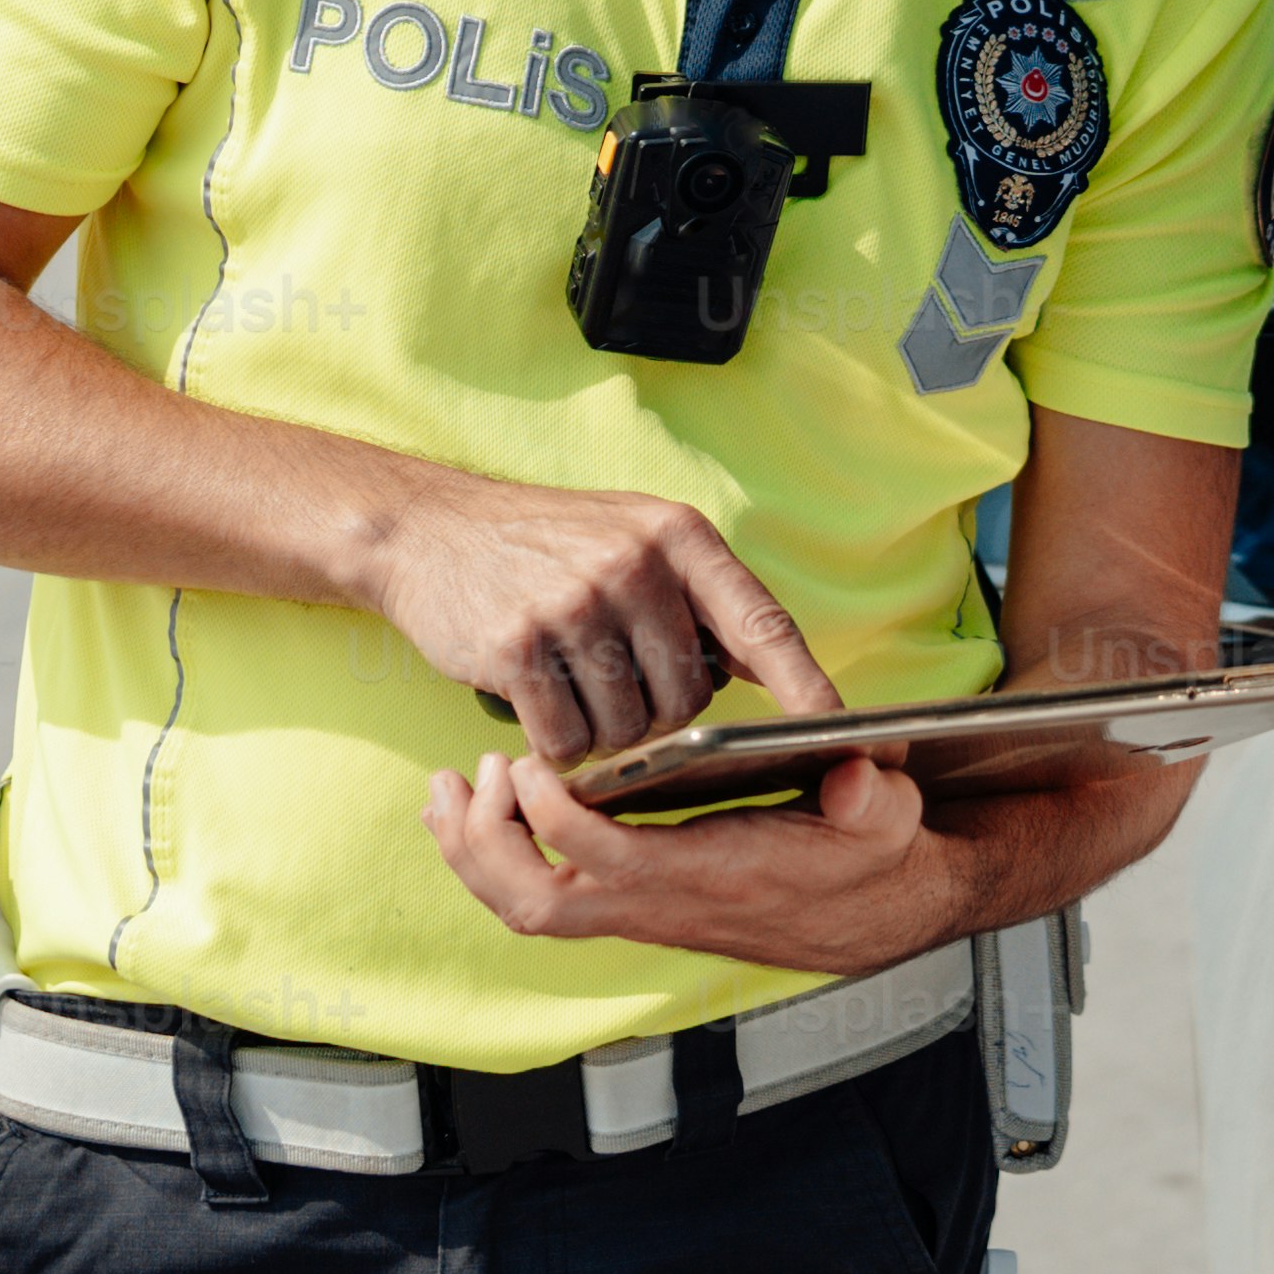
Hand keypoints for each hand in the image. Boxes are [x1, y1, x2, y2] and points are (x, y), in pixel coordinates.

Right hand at [355, 466, 838, 766]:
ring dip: (604, 732)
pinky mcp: (517, 647)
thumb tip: (781, 677)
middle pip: (691, 701)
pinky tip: (535, 698)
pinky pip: (567, 741)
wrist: (427, 530)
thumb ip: (702, 600)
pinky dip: (556, 742)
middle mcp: (633, 563)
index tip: (846, 733)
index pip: (763, 622)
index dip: (807, 686)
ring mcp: (573, 603)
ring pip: (630, 730)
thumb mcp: (633, 538)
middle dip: (661, 715)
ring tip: (571, 682)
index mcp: (678, 535)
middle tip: (614, 681)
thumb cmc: (545, 547)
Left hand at [427, 739, 959, 978]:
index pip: (606, 860)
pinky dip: (500, 855)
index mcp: (711, 875)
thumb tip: (860, 775)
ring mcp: (639, 909)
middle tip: (466, 777)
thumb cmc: (867, 855)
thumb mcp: (887, 818)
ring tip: (452, 789)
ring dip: (475, 854)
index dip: (552, 816)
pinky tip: (486, 808)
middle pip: (538, 903)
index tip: (529, 760)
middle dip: (482, 847)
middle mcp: (661, 903)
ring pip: (528, 908)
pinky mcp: (631, 902)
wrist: (872, 911)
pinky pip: (543, 895)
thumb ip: (874, 799)